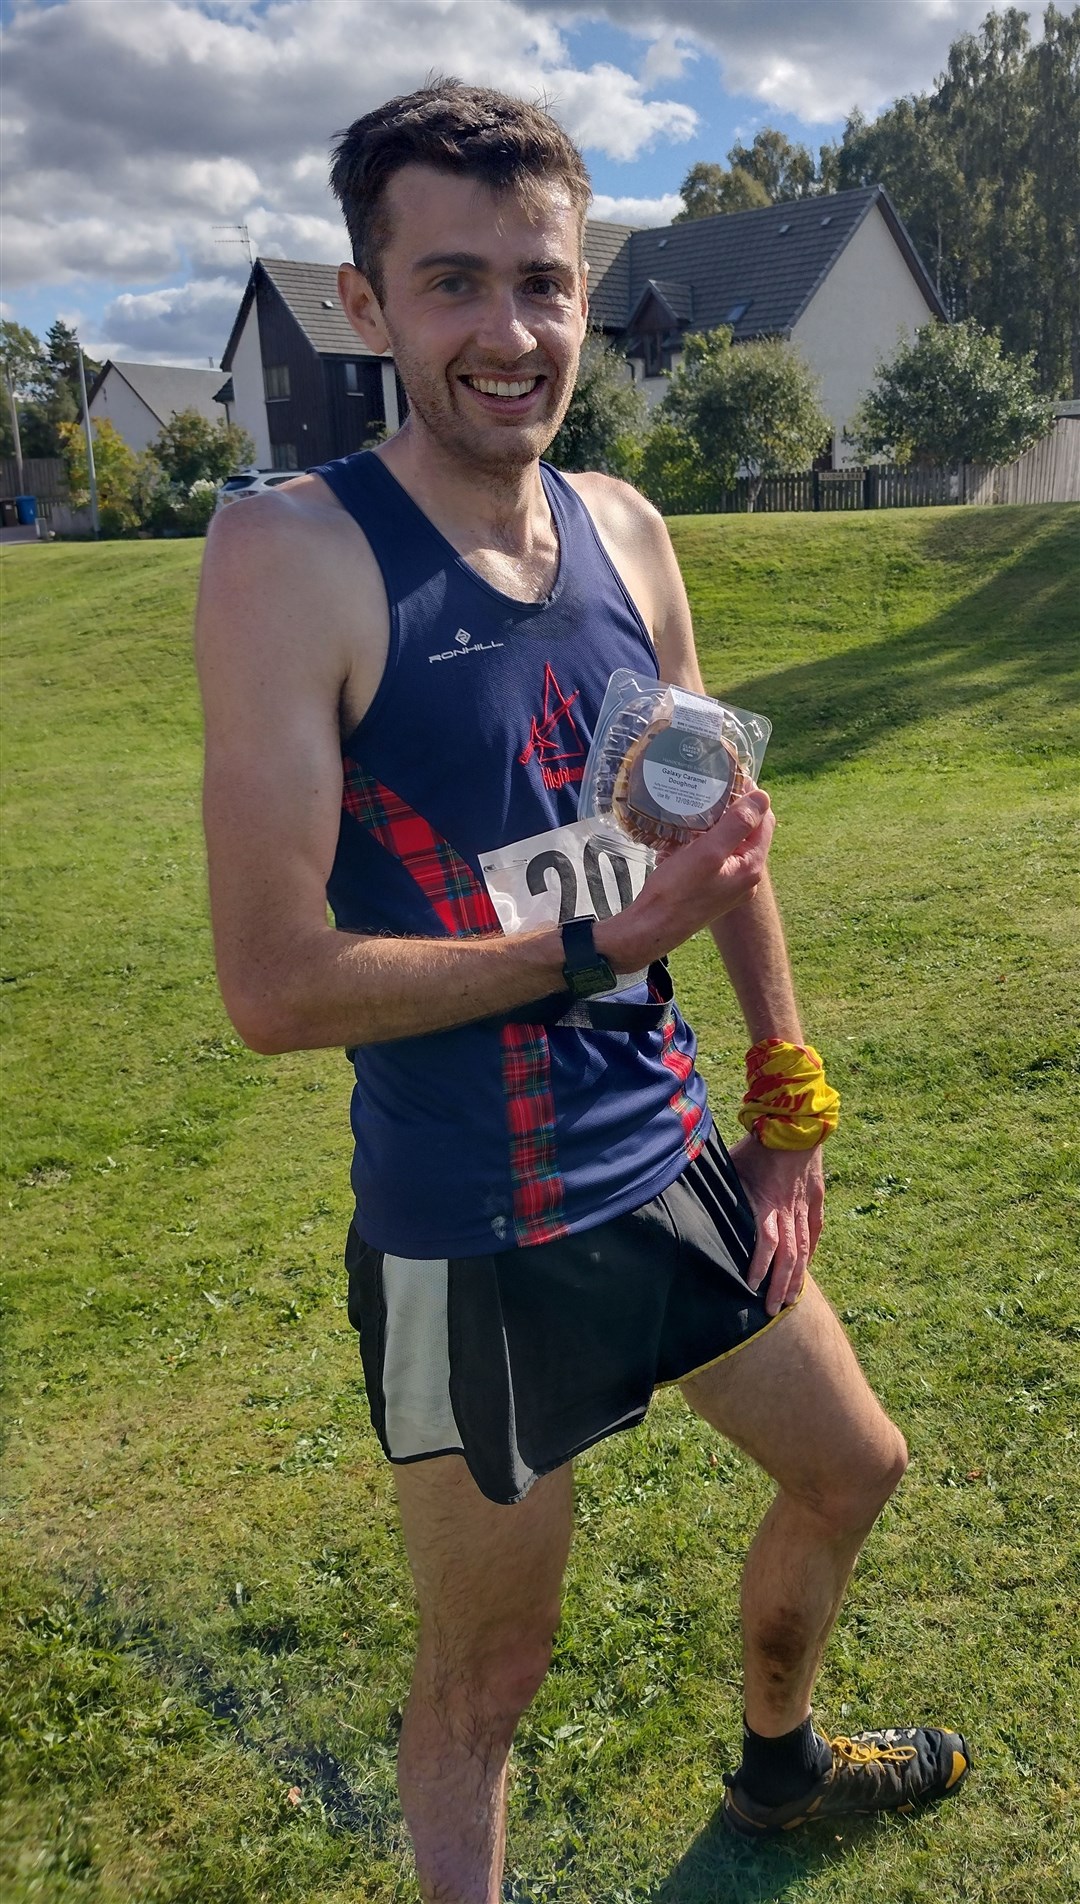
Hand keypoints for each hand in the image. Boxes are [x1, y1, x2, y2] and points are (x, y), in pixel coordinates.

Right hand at [598, 789, 773, 971]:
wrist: (651, 928)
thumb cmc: (676, 891)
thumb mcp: (708, 851)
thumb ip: (737, 824)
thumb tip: (762, 797)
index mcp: (751, 867)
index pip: (764, 822)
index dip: (751, 799)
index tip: (729, 782)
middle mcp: (746, 878)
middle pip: (747, 833)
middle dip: (731, 812)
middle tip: (709, 794)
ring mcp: (729, 887)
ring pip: (729, 846)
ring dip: (714, 828)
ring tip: (694, 813)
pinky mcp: (712, 891)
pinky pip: (714, 859)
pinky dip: (703, 846)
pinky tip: (684, 841)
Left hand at [729, 1136, 824, 1315]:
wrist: (795, 1121)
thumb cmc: (758, 1141)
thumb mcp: (733, 1164)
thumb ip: (720, 1188)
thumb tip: (691, 1197)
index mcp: (767, 1203)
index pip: (767, 1243)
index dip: (760, 1266)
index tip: (751, 1287)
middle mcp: (788, 1210)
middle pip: (789, 1256)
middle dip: (781, 1285)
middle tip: (773, 1311)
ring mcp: (804, 1205)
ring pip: (804, 1249)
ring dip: (797, 1276)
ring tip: (791, 1300)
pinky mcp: (815, 1197)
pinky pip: (815, 1230)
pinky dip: (811, 1250)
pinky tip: (807, 1268)